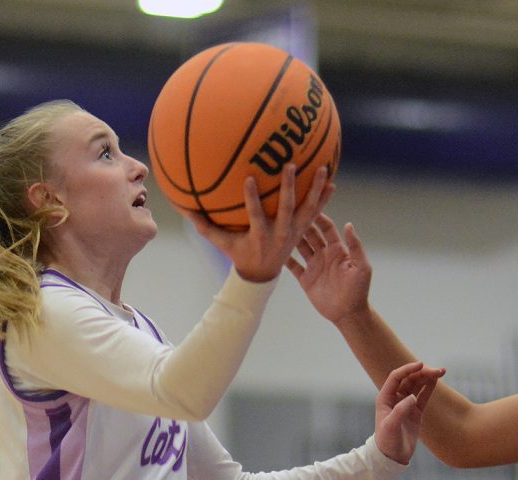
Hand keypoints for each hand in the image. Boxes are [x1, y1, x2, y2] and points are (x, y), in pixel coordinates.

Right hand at [183, 164, 334, 281]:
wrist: (262, 275)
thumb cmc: (240, 255)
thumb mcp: (223, 244)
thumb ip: (206, 228)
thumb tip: (185, 210)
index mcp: (260, 236)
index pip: (256, 215)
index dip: (253, 198)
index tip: (250, 179)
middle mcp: (280, 234)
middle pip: (287, 208)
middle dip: (289, 187)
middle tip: (290, 165)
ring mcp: (294, 233)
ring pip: (308, 209)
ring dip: (316, 190)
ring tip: (323, 169)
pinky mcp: (302, 231)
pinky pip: (316, 214)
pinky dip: (324, 200)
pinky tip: (332, 183)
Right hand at [286, 216, 370, 323]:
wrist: (348, 313)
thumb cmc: (359, 290)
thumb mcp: (361, 267)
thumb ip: (355, 246)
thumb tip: (348, 224)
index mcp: (338, 249)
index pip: (327, 228)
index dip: (319, 217)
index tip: (308, 206)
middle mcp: (324, 254)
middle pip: (311, 234)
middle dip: (302, 224)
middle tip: (289, 213)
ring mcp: (314, 266)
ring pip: (300, 247)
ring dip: (292, 238)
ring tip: (279, 227)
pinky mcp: (305, 278)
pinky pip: (293, 266)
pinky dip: (284, 258)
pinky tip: (274, 251)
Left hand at [374, 361, 444, 463]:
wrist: (392, 456)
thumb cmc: (387, 441)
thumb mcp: (391, 426)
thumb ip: (401, 410)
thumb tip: (412, 397)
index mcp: (385, 398)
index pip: (396, 377)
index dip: (408, 369)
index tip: (421, 364)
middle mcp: (395, 398)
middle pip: (409, 379)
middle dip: (423, 372)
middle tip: (438, 371)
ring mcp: (406, 404)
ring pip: (417, 385)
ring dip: (428, 377)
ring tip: (441, 372)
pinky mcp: (415, 412)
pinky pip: (423, 396)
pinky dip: (430, 387)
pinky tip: (437, 380)